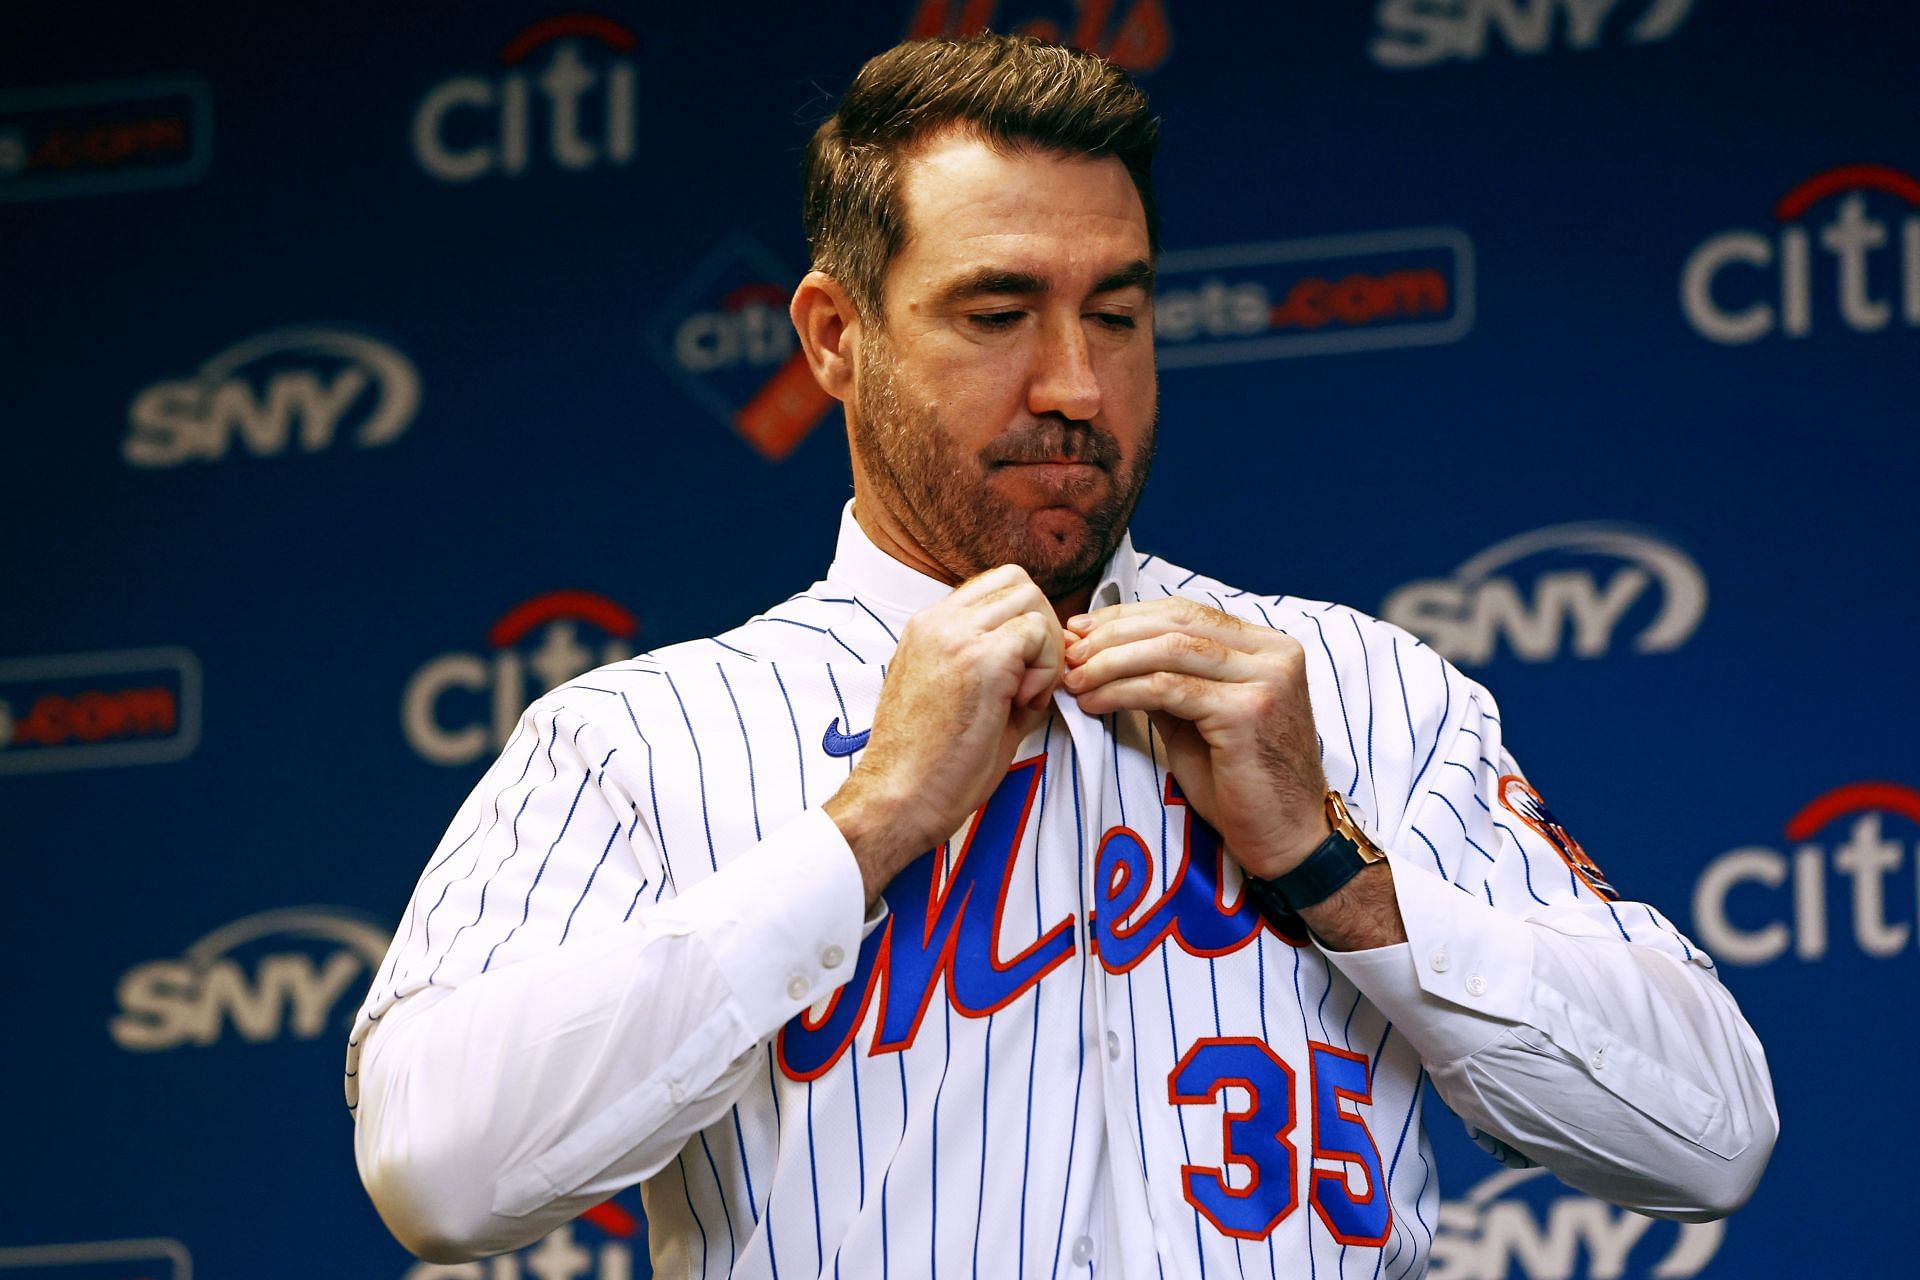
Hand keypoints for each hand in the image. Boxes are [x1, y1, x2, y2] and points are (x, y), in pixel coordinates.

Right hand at [826, 564, 1065, 901]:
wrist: (899, 797)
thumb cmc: (926, 763)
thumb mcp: (955, 695)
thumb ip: (994, 667)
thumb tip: (1044, 663)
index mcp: (928, 627)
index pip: (994, 587)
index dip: (1022, 622)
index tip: (1021, 671)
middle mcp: (938, 621)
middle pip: (1019, 582)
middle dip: (1041, 627)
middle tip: (1033, 680)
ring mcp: (958, 636)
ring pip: (1032, 602)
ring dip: (1045, 647)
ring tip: (1025, 695)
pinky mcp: (982, 661)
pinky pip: (1039, 634)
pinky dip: (1045, 667)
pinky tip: (1023, 703)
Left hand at [1062, 598, 1328, 878]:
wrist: (1287, 839)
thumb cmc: (1240, 784)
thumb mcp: (1198, 718)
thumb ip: (1167, 679)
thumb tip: (1106, 652)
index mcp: (1266, 646)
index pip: (1185, 613)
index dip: (1127, 617)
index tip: (1081, 630)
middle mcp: (1274, 653)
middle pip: (1176, 624)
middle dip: (1112, 634)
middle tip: (1068, 652)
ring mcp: (1266, 679)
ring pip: (1169, 651)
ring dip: (1110, 662)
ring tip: (1074, 679)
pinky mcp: (1248, 711)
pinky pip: (1169, 689)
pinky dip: (1123, 691)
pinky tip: (1095, 702)